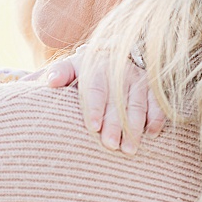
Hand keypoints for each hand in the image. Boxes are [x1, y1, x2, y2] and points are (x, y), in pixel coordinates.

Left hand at [45, 49, 166, 154]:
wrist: (118, 51)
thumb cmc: (89, 68)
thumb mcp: (72, 66)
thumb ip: (59, 73)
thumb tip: (44, 82)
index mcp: (95, 66)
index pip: (95, 88)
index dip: (94, 108)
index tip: (94, 127)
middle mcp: (118, 70)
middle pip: (116, 101)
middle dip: (114, 124)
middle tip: (110, 145)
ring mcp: (137, 78)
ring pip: (137, 104)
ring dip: (134, 128)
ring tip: (129, 149)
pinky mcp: (152, 85)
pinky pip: (157, 102)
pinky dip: (156, 118)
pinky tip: (152, 134)